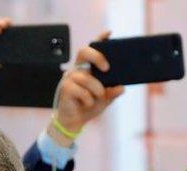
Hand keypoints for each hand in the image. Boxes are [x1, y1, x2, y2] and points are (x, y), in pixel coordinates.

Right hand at [51, 31, 124, 145]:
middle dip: (97, 56)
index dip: (99, 39)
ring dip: (96, 90)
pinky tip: (86, 104)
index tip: (109, 33)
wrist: (74, 122)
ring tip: (97, 97)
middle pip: (83, 52)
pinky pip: (81, 91)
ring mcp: (69, 78)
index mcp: (87, 68)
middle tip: (107, 68)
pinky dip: (88, 100)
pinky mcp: (65, 89)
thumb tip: (121, 87)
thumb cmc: (89, 106)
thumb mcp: (105, 99)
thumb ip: (113, 92)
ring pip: (86, 78)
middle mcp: (77, 70)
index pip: (92, 49)